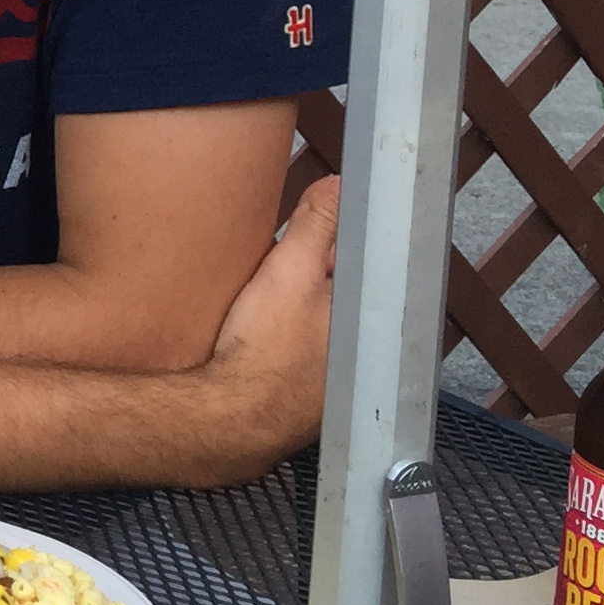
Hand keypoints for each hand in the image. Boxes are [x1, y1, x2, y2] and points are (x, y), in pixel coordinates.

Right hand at [197, 174, 340, 478]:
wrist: (229, 419)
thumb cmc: (264, 350)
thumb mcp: (288, 272)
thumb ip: (317, 226)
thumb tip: (340, 185)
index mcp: (374, 320)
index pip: (367, 265)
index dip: (338, 246)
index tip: (312, 235)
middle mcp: (366, 355)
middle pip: (344, 298)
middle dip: (319, 279)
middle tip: (280, 266)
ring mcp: (339, 382)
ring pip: (325, 329)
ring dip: (304, 313)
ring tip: (268, 304)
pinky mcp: (310, 401)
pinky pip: (307, 358)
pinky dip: (291, 344)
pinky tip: (263, 341)